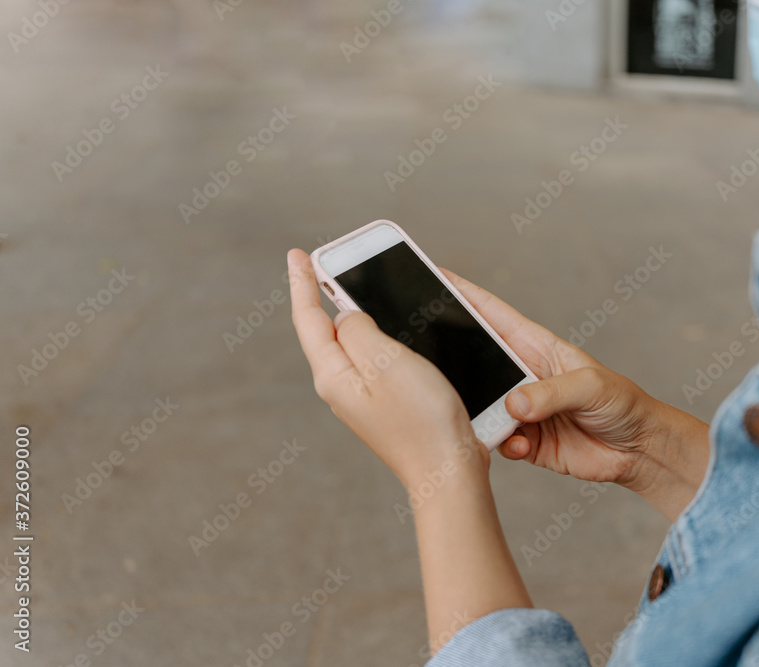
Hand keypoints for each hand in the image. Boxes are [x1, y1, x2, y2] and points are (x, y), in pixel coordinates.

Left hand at [287, 250, 487, 487]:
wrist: (448, 472)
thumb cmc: (423, 418)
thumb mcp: (386, 360)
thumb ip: (359, 329)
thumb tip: (347, 318)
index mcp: (333, 375)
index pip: (308, 319)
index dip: (302, 283)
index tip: (296, 255)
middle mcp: (342, 388)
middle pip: (326, 332)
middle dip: (324, 297)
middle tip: (320, 265)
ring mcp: (364, 399)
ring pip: (354, 345)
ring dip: (355, 316)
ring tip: (357, 290)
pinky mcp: (388, 406)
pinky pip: (376, 361)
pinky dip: (379, 337)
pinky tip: (390, 330)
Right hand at [440, 268, 709, 520]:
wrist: (637, 450)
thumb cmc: (621, 402)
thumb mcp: (591, 386)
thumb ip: (552, 393)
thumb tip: (513, 404)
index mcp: (534, 346)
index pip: (491, 314)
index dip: (461, 293)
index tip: (431, 274)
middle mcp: (520, 374)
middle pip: (473, 358)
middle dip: (451, 358)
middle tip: (427, 360)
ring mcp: (518, 408)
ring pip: (478, 404)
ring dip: (478, 412)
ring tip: (493, 419)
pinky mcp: (522, 440)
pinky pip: (496, 440)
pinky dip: (503, 444)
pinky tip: (522, 446)